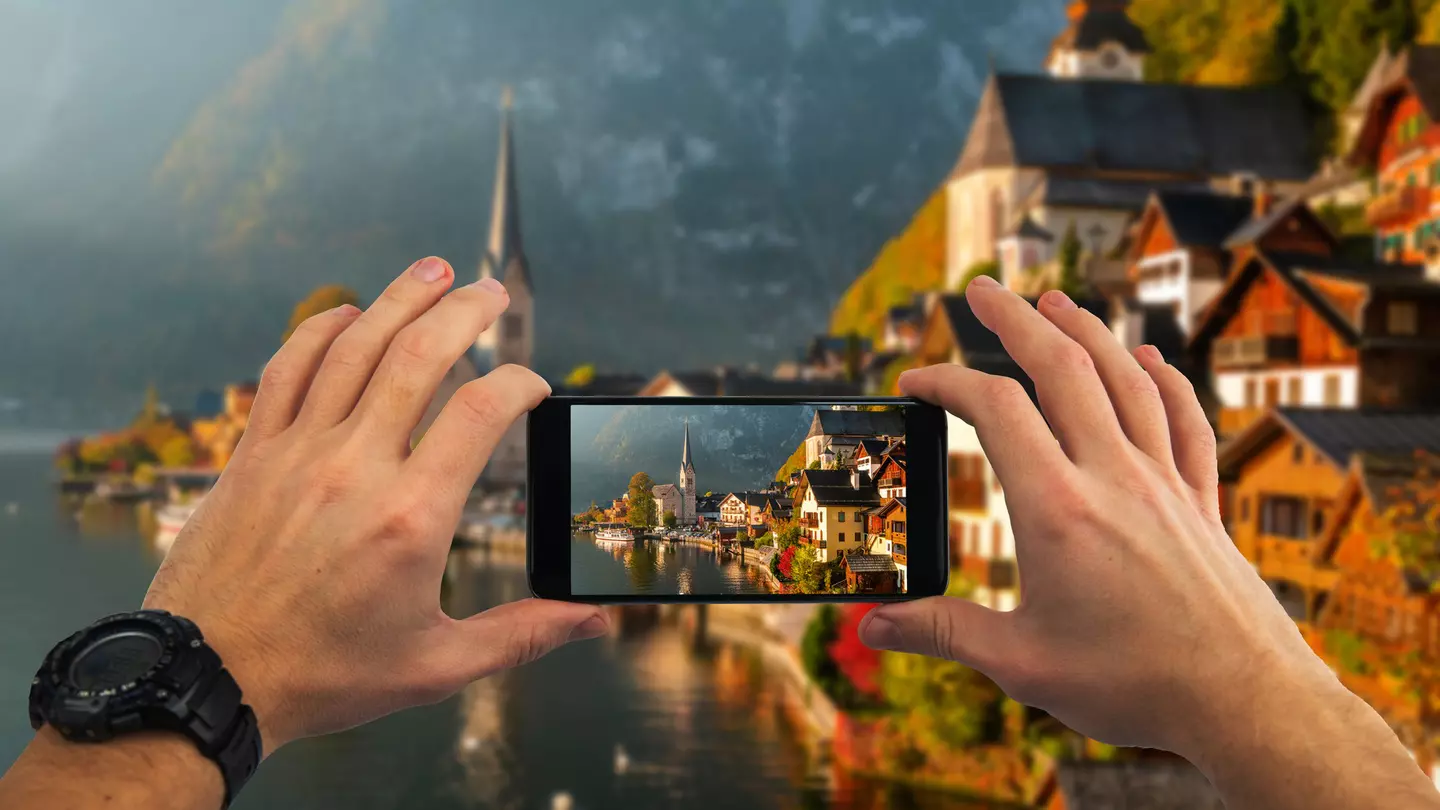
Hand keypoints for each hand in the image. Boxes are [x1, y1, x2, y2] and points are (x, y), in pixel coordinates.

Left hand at [142, 257, 607, 754]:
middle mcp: (354, 470)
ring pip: (354, 347)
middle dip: (465, 311)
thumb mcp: (437, 664)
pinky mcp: (254, 454)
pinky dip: (320, 329)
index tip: (533, 388)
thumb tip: (593, 621)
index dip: (518, 384)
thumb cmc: (324, 675)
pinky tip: (349, 311)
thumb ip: (523, 634)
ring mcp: (297, 453)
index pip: (479, 412)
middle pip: (419, 356)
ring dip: (400, 299)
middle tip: (492, 291)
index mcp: (410, 518)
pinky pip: (288, 368)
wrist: (208, 679)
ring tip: (435, 269)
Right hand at [859, 276, 1332, 756]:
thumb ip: (941, 632)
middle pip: (1062, 367)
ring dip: (1087, 330)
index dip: (948, 382)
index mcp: (1058, 508)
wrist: (1244, 701)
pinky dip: (1165, 379)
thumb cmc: (1133, 685)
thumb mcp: (1020, 664)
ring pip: (1126, 379)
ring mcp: (1164, 482)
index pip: (995, 409)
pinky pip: (1185, 420)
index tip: (916, 381)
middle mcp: (1113, 477)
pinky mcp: (1201, 501)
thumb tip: (870, 625)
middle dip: (1015, 319)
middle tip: (982, 288)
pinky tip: (1150, 359)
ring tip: (1054, 301)